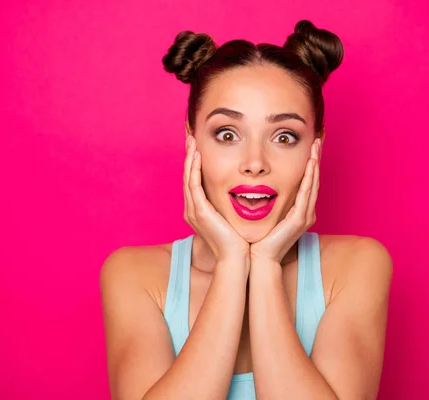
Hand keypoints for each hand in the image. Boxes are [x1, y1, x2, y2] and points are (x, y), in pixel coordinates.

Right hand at [183, 135, 249, 270]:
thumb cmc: (238, 242)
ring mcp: (193, 211)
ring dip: (190, 157)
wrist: (236, 259)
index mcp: (199, 211)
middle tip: (190, 137)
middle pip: (187, 176)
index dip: (194, 163)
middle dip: (189, 156)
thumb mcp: (232, 219)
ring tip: (192, 140)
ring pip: (188, 177)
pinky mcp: (199, 212)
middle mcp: (192, 209)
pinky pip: (193, 185)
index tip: (198, 147)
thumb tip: (241, 194)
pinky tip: (198, 155)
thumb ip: (230, 206)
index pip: (194, 181)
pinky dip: (194, 169)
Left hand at [249, 138, 320, 263]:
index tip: (310, 144)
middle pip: (313, 179)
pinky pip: (306, 194)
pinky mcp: (300, 219)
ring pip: (313, 183)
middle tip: (318, 138)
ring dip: (315, 163)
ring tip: (316, 145)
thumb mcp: (264, 213)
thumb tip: (258, 183)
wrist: (257, 257)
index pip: (306, 181)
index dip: (310, 162)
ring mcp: (305, 216)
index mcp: (298, 210)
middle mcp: (305, 211)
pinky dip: (309, 178)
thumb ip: (267, 199)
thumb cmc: (258, 237)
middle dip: (316, 158)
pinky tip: (310, 164)